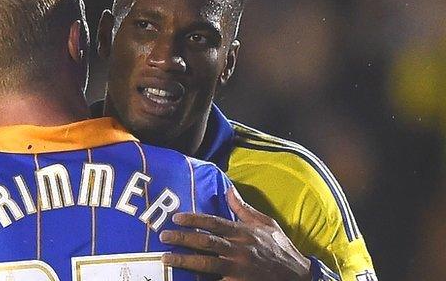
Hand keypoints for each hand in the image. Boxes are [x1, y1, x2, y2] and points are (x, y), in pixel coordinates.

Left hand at [160, 187, 310, 280]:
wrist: (298, 276)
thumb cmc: (280, 248)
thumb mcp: (266, 223)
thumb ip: (244, 209)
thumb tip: (228, 190)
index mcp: (243, 232)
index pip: (214, 222)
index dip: (194, 219)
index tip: (176, 218)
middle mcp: (239, 249)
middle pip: (205, 242)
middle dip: (182, 239)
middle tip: (163, 237)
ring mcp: (238, 269)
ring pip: (206, 264)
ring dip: (184, 260)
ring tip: (165, 258)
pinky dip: (200, 279)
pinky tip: (184, 279)